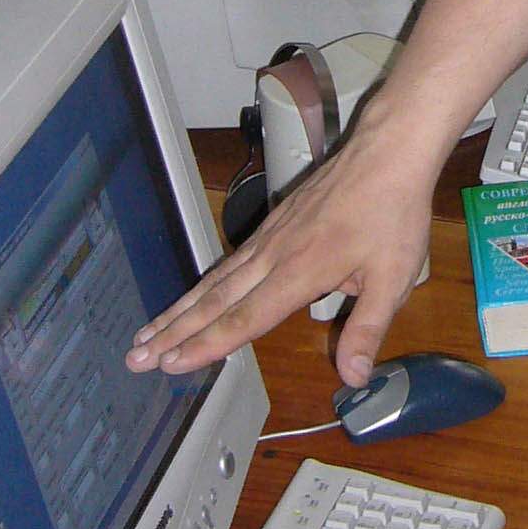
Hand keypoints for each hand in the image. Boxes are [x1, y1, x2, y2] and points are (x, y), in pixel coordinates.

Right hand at [127, 109, 440, 387]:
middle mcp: (274, 255)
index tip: (171, 365)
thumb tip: (351, 377)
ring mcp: (269, 236)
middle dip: (173, 332)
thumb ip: (368, 328)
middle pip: (214, 301)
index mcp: (299, 272)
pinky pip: (229, 261)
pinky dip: (202, 284)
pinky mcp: (273, 223)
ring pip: (215, 280)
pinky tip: (193, 296)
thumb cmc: (393, 213)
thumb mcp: (393, 277)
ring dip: (179, 310)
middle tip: (134, 357)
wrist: (387, 151)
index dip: (206, 345)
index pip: (244, 318)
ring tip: (146, 333)